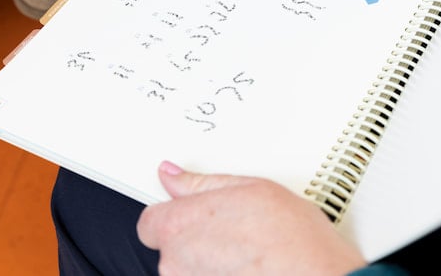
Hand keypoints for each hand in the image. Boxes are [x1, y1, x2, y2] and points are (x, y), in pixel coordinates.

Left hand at [137, 161, 366, 275]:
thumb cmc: (289, 239)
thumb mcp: (249, 187)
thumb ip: (200, 182)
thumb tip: (172, 175)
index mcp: (178, 225)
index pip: (151, 221)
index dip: (176, 215)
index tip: (197, 213)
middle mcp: (175, 262)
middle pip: (170, 247)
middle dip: (195, 240)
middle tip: (232, 232)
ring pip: (188, 270)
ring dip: (208, 263)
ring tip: (245, 253)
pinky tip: (247, 269)